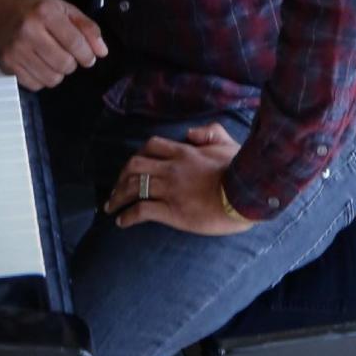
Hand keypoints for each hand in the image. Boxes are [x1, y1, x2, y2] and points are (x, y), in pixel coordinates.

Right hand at [0, 0, 108, 90]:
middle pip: (64, 63)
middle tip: (66, 54)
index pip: (75, 43)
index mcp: (45, 12)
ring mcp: (15, 49)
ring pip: (51, 78)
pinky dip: (41, 78)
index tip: (88, 57)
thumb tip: (101, 52)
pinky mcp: (6, 63)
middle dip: (71, 63)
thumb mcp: (66, 9)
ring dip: (57, 72)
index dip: (87, 54)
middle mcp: (27, 30)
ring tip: (52, 58)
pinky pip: (35, 85)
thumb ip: (87, 28)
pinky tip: (38, 64)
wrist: (5, 8)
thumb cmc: (38, 9)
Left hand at [104, 124, 251, 235]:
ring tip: (111, 207)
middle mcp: (171, 169)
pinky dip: (127, 216)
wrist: (245, 196)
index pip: (151, 147)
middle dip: (121, 177)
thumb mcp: (228, 143)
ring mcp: (169, 190)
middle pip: (134, 166)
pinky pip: (142, 211)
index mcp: (183, 152)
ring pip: (134, 188)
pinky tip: (122, 222)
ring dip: (118, 197)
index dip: (138, 155)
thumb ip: (209, 133)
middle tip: (116, 188)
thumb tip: (190, 134)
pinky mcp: (172, 211)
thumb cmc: (240, 171)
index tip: (133, 167)